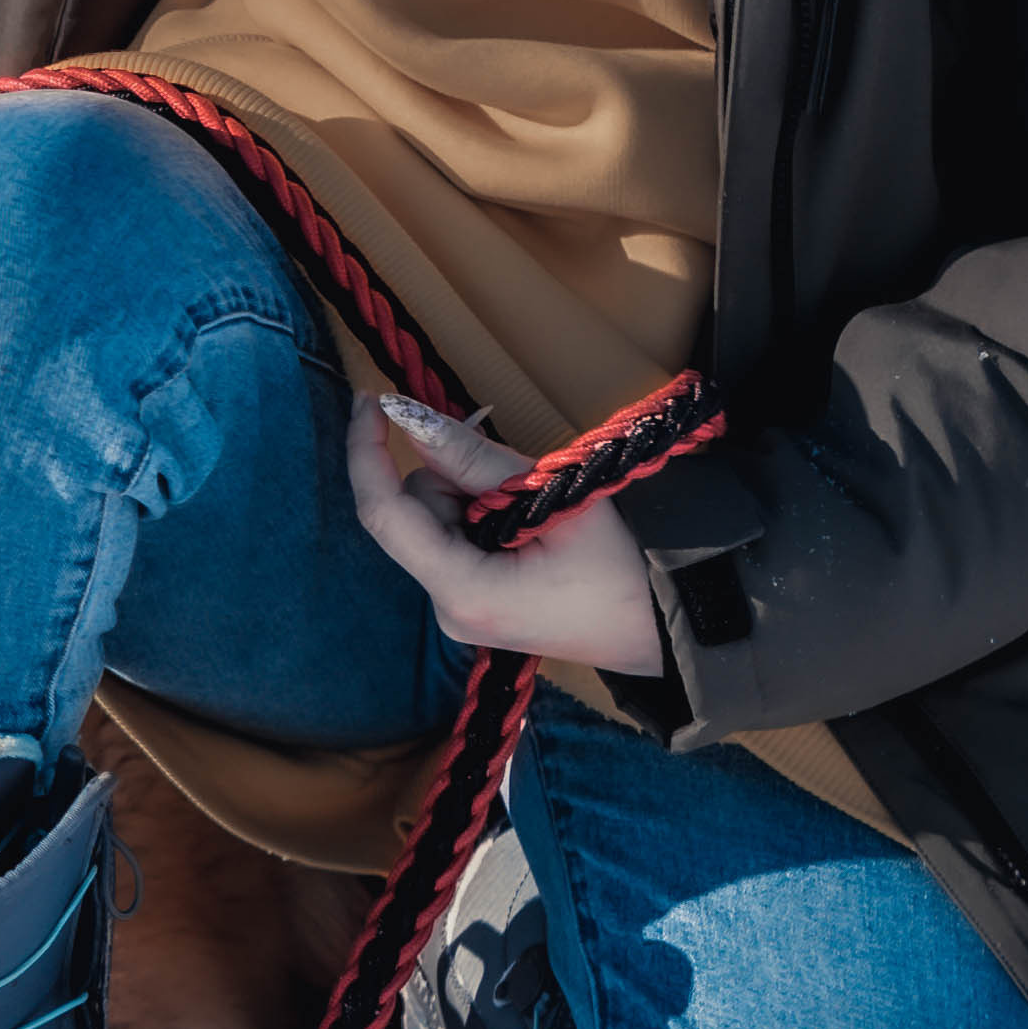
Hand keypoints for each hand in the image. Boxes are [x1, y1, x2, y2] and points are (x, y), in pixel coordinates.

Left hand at [347, 394, 665, 675]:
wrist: (661, 628)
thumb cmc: (620, 568)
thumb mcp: (550, 498)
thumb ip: (474, 460)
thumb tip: (410, 420)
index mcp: (462, 591)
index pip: (385, 515)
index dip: (366, 453)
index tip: (370, 400)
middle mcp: (447, 608)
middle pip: (415, 511)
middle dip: (453, 474)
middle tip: (517, 476)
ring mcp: (458, 611)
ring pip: (434, 520)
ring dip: (471, 494)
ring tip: (534, 509)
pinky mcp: (472, 604)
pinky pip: (453, 538)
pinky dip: (479, 514)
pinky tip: (525, 523)